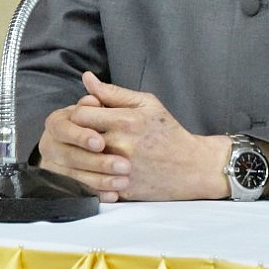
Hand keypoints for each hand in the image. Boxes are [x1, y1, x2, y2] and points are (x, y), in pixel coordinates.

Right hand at [36, 89, 131, 202]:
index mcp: (59, 121)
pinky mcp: (65, 184)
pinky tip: (115, 193)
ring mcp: (56, 165)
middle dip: (94, 161)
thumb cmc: (114, 122)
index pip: (63, 128)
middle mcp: (52, 143)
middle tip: (121, 164)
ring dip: (99, 179)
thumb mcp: (117, 105)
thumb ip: (104, 95)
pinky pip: (78, 191)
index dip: (81, 135)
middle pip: (67, 155)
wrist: (115, 148)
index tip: (101, 141)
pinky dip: (97, 193)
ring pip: (73, 176)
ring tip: (123, 180)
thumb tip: (88, 78)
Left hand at [37, 71, 229, 201]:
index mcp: (126, 121)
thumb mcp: (147, 104)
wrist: (190, 167)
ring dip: (82, 155)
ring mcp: (119, 170)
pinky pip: (92, 181)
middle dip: (78, 133)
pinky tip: (98, 168)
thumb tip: (87, 78)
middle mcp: (120, 145)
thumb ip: (114, 92)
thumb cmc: (167, 132)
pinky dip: (90, 174)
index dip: (80, 112)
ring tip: (93, 150)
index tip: (89, 114)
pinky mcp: (120, 189)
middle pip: (78, 138)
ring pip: (81, 161)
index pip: (81, 114)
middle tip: (87, 132)